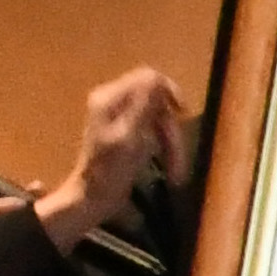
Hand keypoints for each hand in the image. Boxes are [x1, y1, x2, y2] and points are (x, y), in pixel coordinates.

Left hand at [33, 66, 183, 256]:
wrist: (93, 199)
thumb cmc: (109, 170)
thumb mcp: (130, 136)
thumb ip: (144, 105)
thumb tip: (157, 77)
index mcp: (111, 99)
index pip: (149, 78)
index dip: (170, 93)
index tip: (183, 114)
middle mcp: (114, 102)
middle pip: (158, 102)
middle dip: (171, 129)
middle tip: (177, 157)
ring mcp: (120, 117)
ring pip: (159, 119)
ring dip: (171, 144)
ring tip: (176, 171)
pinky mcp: (127, 132)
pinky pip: (154, 130)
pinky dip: (163, 147)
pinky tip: (168, 166)